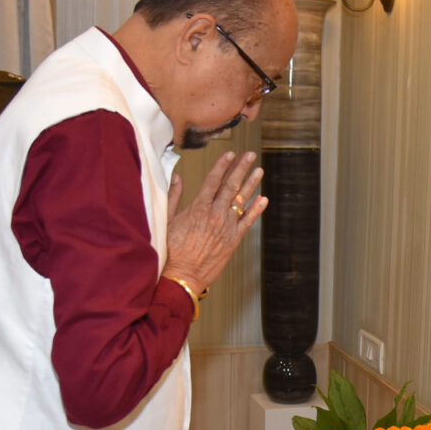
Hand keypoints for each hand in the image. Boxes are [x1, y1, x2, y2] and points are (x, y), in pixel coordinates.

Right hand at [163, 150, 266, 291]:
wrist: (182, 275)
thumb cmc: (171, 250)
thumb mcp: (167, 220)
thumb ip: (174, 196)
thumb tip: (177, 177)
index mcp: (198, 207)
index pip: (214, 180)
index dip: (223, 165)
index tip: (230, 154)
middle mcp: (215, 214)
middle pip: (231, 186)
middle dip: (241, 168)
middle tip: (250, 155)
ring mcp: (226, 227)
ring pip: (242, 200)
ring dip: (251, 184)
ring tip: (259, 171)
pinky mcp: (233, 240)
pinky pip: (248, 221)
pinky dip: (256, 209)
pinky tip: (263, 199)